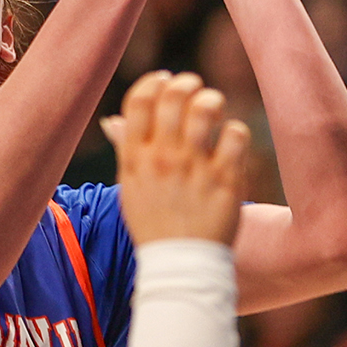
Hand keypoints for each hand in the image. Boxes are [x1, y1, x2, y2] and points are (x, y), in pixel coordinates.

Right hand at [107, 72, 247, 247]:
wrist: (181, 265)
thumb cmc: (154, 224)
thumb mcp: (129, 186)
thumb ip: (125, 148)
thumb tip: (110, 121)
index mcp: (136, 158)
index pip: (140, 100)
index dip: (155, 81)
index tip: (166, 81)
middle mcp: (163, 158)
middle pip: (174, 95)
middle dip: (188, 84)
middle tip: (195, 91)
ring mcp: (195, 168)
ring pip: (207, 108)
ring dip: (212, 101)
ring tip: (214, 109)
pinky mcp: (225, 179)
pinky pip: (236, 134)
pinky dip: (235, 131)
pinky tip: (230, 142)